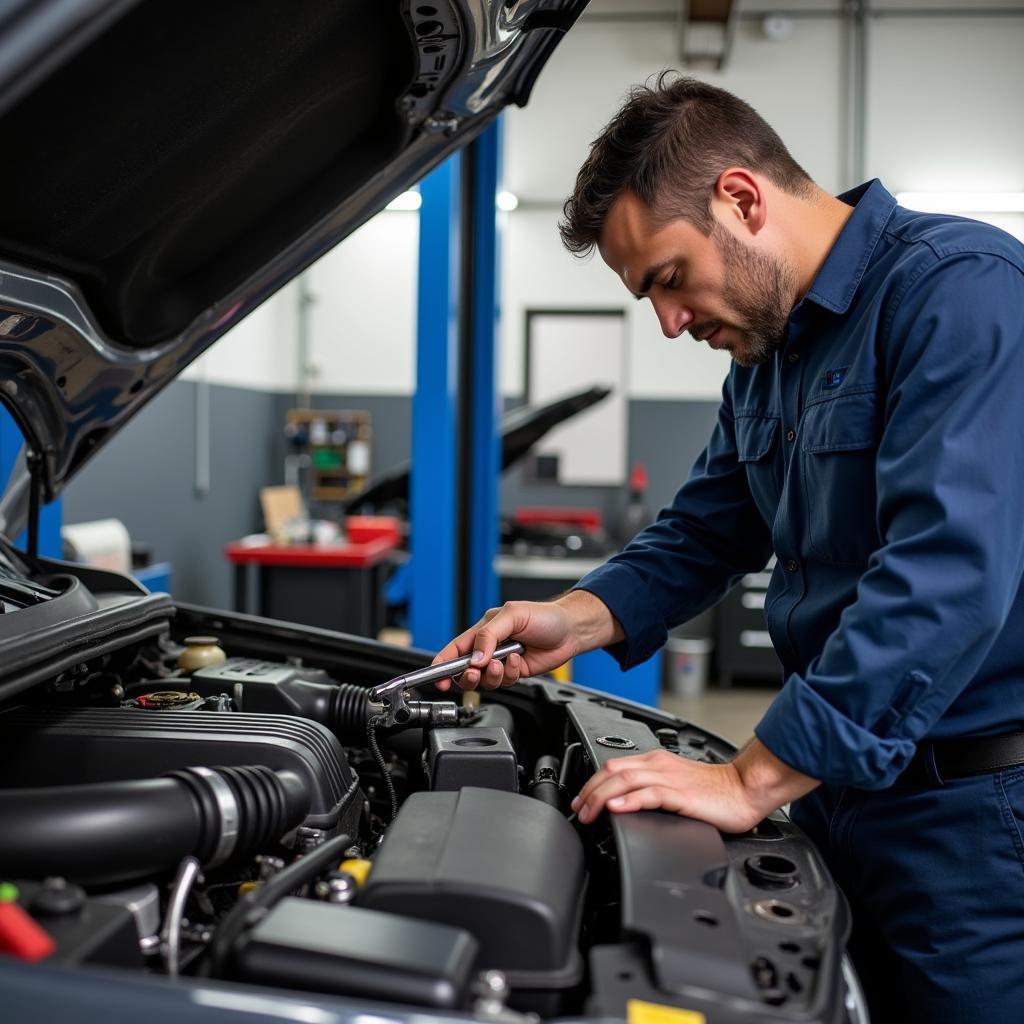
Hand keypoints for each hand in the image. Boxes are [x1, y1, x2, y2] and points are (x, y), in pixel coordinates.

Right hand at [431, 600, 578, 690]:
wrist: (570, 630)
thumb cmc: (543, 616)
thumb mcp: (512, 616)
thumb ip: (488, 636)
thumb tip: (474, 658)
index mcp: (482, 631)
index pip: (454, 649)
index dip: (442, 664)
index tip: (436, 677)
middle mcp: (489, 648)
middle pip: (465, 670)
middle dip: (467, 675)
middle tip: (476, 672)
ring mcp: (501, 662)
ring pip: (484, 680)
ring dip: (492, 675)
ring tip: (503, 663)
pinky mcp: (515, 673)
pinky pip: (504, 683)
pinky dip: (509, 675)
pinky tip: (519, 661)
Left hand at [571, 739, 818, 833]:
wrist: (745, 789)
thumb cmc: (715, 791)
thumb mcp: (675, 786)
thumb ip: (651, 790)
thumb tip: (623, 805)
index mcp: (656, 762)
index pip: (613, 765)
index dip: (591, 782)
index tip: (580, 801)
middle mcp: (659, 765)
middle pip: (612, 770)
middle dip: (589, 790)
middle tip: (577, 810)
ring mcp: (669, 779)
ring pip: (624, 780)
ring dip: (600, 797)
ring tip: (588, 813)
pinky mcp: (681, 795)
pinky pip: (650, 794)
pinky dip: (629, 800)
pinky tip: (616, 808)